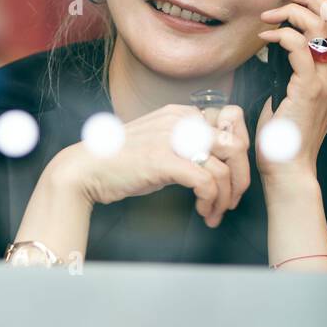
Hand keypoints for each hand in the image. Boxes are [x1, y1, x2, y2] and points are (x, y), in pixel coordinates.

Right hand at [62, 102, 251, 227]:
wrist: (85, 169)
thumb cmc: (120, 162)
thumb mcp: (158, 142)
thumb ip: (184, 144)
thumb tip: (213, 160)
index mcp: (181, 114)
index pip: (231, 121)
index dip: (239, 152)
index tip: (232, 175)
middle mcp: (180, 121)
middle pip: (236, 144)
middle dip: (241, 177)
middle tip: (232, 199)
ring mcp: (172, 140)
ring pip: (225, 167)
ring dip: (225, 197)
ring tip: (214, 212)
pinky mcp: (163, 161)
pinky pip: (206, 182)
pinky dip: (210, 201)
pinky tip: (202, 211)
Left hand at [256, 0, 326, 181]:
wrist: (287, 171)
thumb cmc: (280, 143)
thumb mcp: (288, 103)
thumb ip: (289, 78)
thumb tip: (275, 54)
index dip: (326, 5)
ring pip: (319, 28)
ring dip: (292, 13)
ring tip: (269, 15)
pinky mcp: (310, 89)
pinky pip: (300, 47)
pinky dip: (282, 35)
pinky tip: (264, 39)